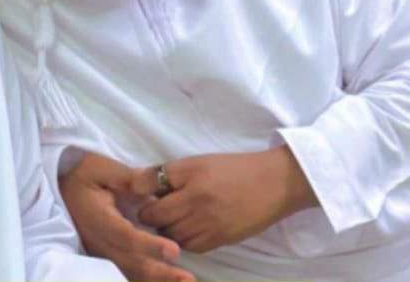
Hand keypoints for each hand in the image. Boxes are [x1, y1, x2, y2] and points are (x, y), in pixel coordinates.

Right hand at [60, 152, 195, 280]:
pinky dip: (148, 278)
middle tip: (188, 277)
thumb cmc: (83, 174)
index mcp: (97, 218)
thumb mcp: (102, 168)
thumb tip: (151, 189)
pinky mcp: (105, 257)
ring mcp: (100, 253)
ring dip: (158, 279)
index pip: (125, 236)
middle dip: (160, 272)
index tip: (174, 250)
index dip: (149, 245)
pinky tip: (169, 280)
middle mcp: (97, 241)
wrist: (62, 187)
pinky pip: (127, 273)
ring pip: (130, 272)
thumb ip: (127, 178)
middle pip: (130, 262)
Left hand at [132, 146, 317, 253]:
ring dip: (165, 229)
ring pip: (170, 234)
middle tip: (151, 209)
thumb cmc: (232, 168)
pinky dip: (184, 240)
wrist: (272, 183)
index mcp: (190, 173)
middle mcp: (196, 198)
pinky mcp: (220, 239)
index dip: (140, 190)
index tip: (139, 194)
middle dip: (148, 214)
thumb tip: (136, 181)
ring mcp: (209, 222)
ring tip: (170, 219)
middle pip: (155, 214)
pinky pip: (191, 246)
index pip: (149, 183)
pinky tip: (187, 230)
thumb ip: (168, 173)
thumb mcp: (198, 162)